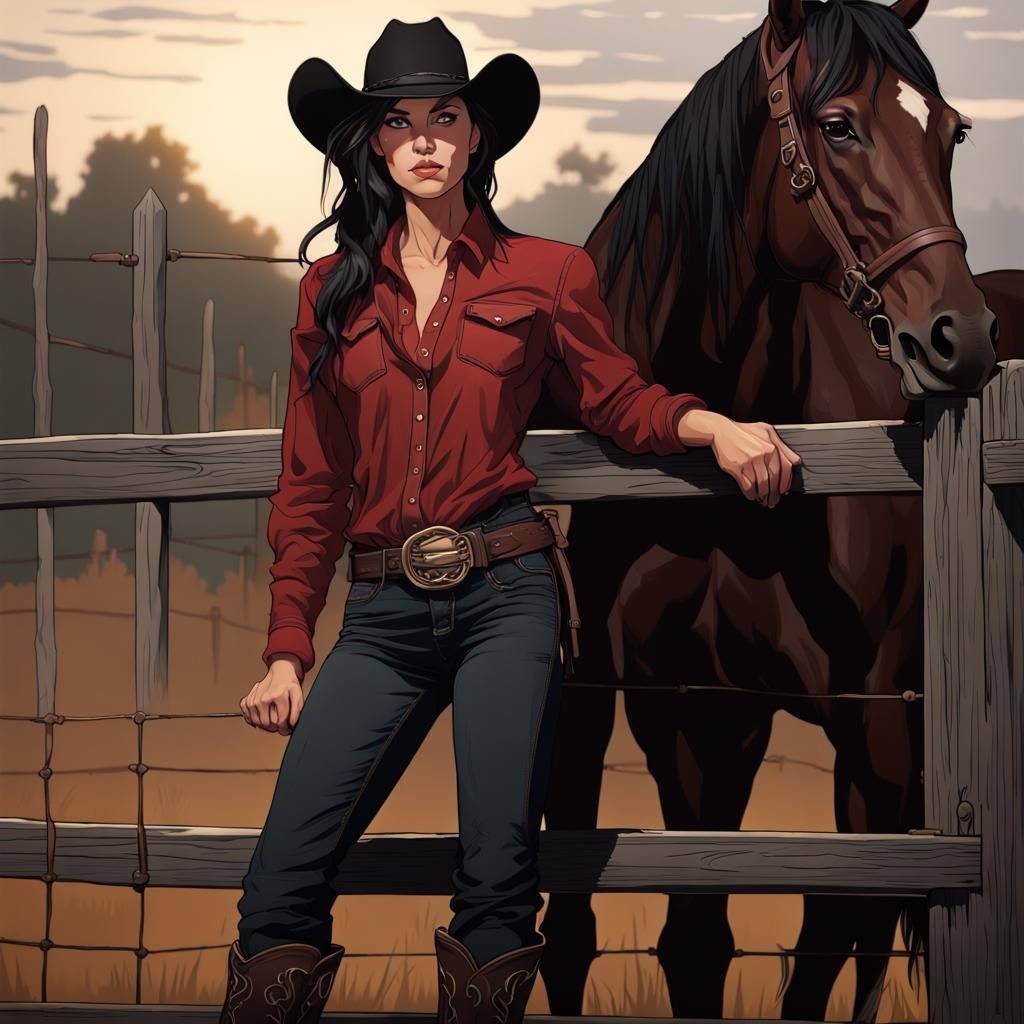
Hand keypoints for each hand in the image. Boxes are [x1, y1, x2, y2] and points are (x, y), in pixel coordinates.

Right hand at [240, 655, 304, 734]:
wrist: (280, 673)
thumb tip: (292, 723)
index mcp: (277, 696)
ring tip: (273, 719)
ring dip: (265, 725)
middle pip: (268, 724)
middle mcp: (263, 698)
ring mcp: (253, 700)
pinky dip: (254, 720)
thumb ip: (297, 710)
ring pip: (257, 723)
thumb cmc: (288, 684)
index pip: (280, 721)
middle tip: (281, 724)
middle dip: (276, 727)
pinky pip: (248, 718)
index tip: (287, 729)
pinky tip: (263, 715)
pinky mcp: (246, 701)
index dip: (285, 728)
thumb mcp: (298, 694)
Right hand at [677, 408, 801, 507]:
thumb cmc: (744, 431)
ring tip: (762, 499)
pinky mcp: (736, 468)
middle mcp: (762, 454)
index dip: (785, 483)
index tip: (783, 491)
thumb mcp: (767, 432)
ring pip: (761, 485)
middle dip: (774, 493)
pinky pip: (747, 486)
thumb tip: (796, 462)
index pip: (785, 469)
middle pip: (773, 480)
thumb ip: (783, 447)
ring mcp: (748, 461)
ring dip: (763, 495)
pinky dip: (751, 494)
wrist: (721, 431)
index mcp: (771, 446)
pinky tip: (751, 495)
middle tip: (772, 501)